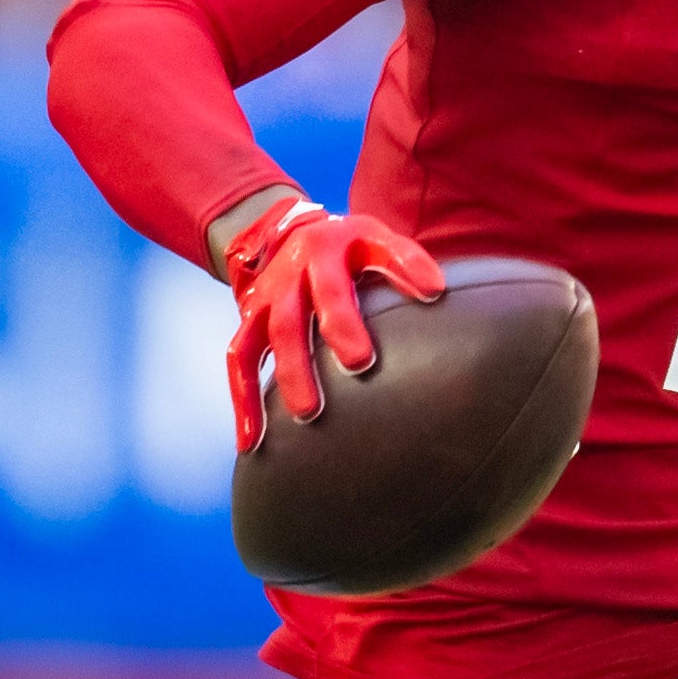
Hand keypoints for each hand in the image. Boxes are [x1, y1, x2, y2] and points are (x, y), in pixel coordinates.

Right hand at [218, 194, 444, 452]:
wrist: (281, 235)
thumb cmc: (346, 250)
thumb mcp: (376, 239)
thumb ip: (405, 262)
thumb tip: (437, 293)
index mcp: (335, 246)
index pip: (374, 253)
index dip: (403, 269)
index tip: (431, 293)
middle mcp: (297, 268)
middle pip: (314, 299)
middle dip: (335, 329)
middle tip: (360, 364)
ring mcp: (268, 296)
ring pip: (272, 335)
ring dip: (289, 374)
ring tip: (308, 416)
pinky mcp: (249, 321)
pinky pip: (239, 362)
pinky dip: (244, 401)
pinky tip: (252, 443)